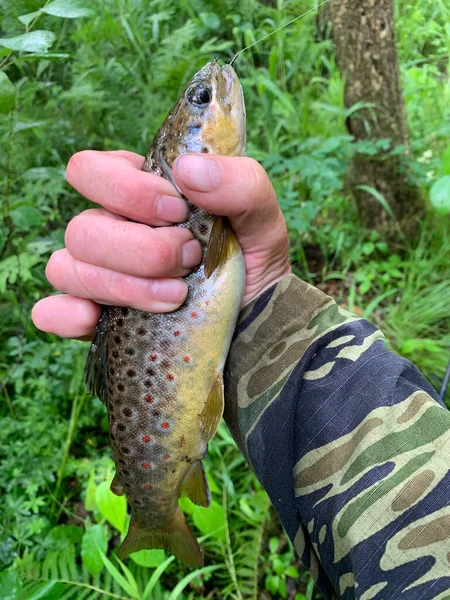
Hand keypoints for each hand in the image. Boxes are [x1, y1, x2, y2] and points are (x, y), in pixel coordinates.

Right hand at [32, 150, 290, 337]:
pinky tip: (97, 319)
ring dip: (123, 286)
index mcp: (140, 195)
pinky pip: (53, 311)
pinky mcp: (96, 318)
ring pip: (68, 268)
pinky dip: (68, 315)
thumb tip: (188, 169)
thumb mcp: (261, 219)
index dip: (127, 191)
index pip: (91, 171)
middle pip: (81, 228)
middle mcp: (111, 230)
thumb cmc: (252, 263)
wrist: (256, 324)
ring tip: (177, 298)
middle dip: (139, 249)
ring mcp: (100, 275)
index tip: (177, 212)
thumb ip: (240, 184)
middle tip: (187, 260)